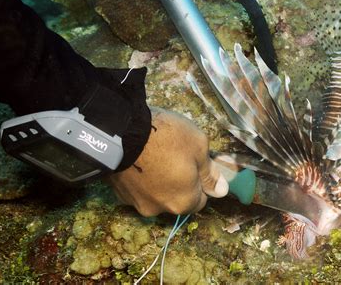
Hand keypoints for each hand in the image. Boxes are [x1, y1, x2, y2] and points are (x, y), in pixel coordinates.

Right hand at [108, 107, 227, 215]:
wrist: (122, 131)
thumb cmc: (168, 138)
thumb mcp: (199, 146)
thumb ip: (210, 172)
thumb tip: (221, 190)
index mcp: (184, 202)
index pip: (201, 199)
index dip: (200, 181)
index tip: (194, 163)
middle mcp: (161, 210)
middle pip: (177, 199)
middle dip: (178, 183)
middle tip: (174, 157)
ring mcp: (137, 204)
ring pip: (156, 195)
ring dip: (158, 182)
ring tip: (154, 156)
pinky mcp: (119, 194)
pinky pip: (137, 189)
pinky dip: (141, 179)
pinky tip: (139, 160)